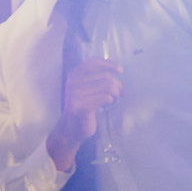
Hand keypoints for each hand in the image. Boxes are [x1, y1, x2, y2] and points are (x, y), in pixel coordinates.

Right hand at [46, 56, 122, 170]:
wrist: (71, 128)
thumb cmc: (82, 106)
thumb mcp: (86, 88)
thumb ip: (96, 77)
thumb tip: (114, 65)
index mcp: (74, 75)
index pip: (92, 62)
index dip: (108, 64)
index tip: (119, 70)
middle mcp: (73, 82)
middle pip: (105, 76)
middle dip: (117, 84)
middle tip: (120, 93)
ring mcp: (75, 94)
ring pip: (107, 86)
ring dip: (116, 93)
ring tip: (115, 99)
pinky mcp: (82, 106)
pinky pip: (105, 97)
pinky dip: (111, 100)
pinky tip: (109, 104)